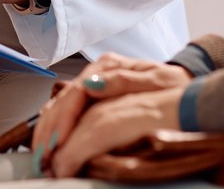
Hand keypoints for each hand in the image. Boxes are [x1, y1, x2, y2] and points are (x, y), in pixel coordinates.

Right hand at [47, 82, 188, 178]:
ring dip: (47, 132)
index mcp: (108, 66)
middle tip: (44, 156)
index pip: (77, 91)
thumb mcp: (157, 81)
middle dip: (50, 130)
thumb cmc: (173, 85)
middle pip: (63, 100)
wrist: (182, 84)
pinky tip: (48, 144)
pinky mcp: (91, 98)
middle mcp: (95, 73)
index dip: (65, 118)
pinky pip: (65, 112)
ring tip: (41, 156)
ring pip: (59, 106)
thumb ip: (125, 81)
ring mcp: (91, 85)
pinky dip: (54, 129)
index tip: (60, 141)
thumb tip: (94, 85)